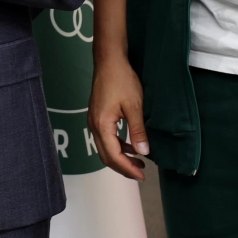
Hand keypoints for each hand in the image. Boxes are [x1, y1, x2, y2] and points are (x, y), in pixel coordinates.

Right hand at [89, 53, 148, 180]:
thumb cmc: (122, 80)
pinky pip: (105, 138)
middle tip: (141, 173)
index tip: (142, 175)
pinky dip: (117, 146)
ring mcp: (94, 121)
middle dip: (123, 167)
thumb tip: (143, 152)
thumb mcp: (134, 105)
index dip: (127, 168)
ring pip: (105, 148)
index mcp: (102, 125)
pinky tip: (130, 146)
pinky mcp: (97, 116)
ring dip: (120, 157)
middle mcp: (94, 125)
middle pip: (106, 156)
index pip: (113, 156)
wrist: (109, 61)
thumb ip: (138, 131)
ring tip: (139, 162)